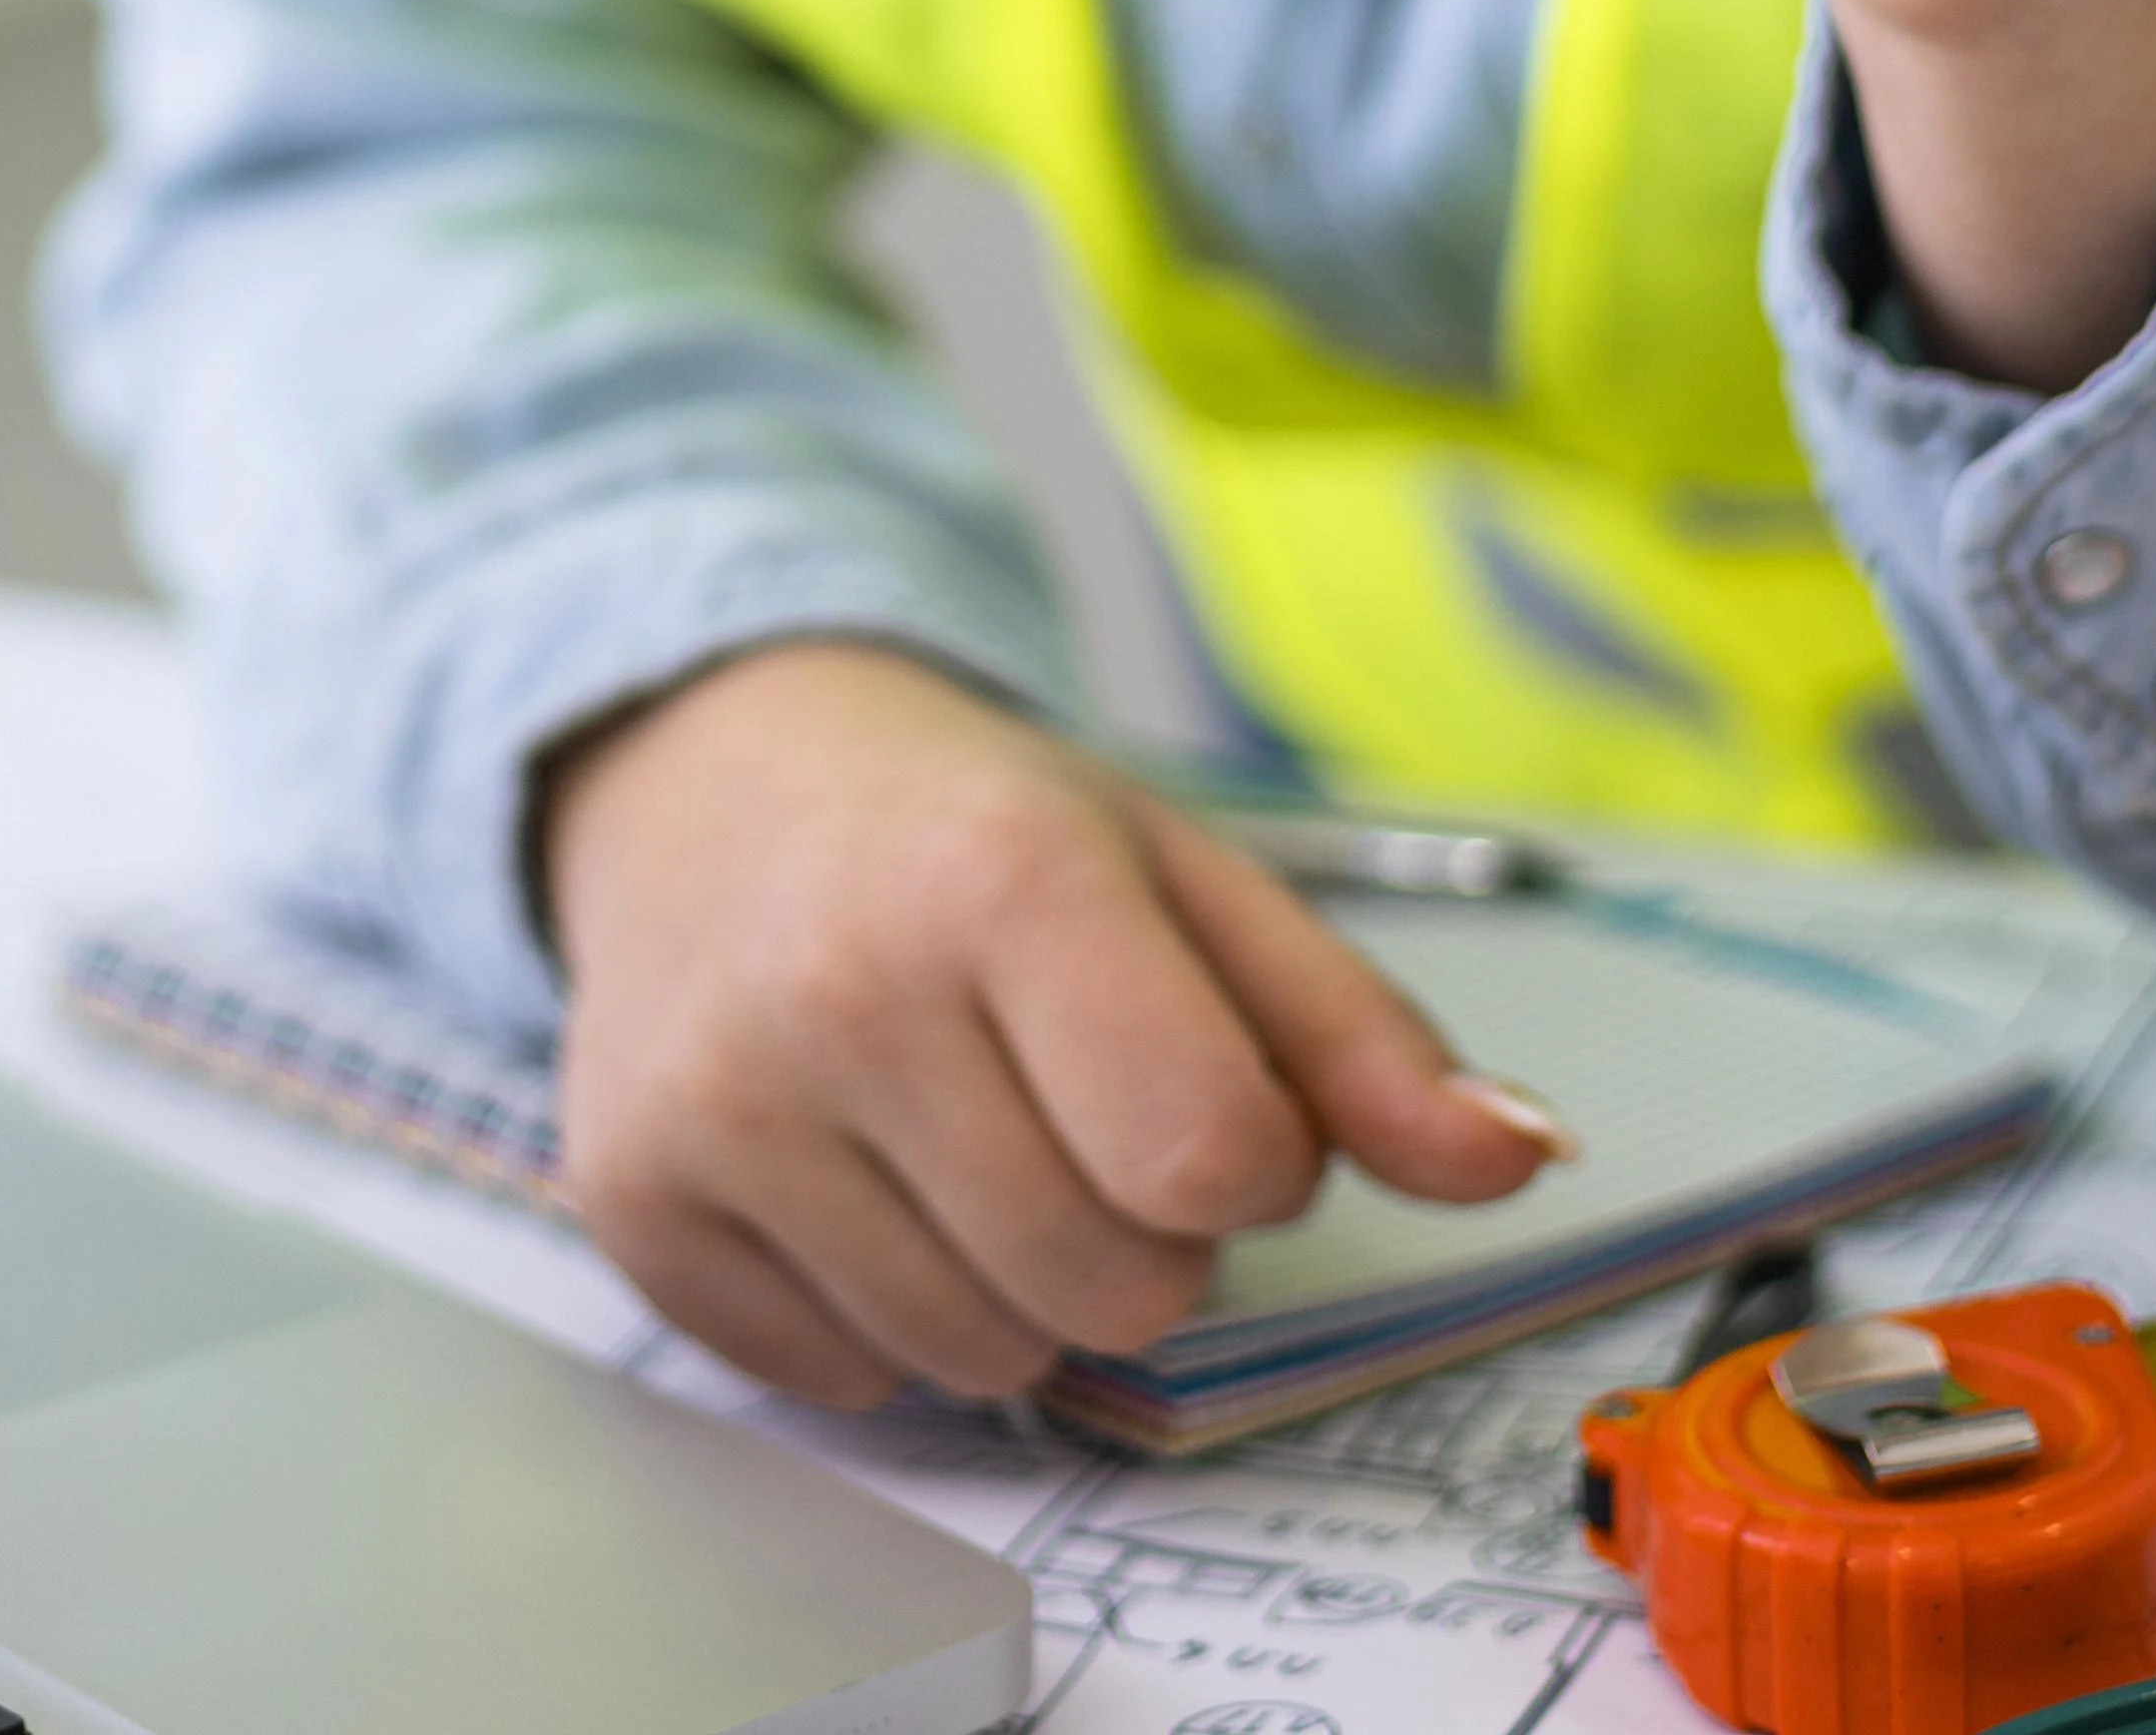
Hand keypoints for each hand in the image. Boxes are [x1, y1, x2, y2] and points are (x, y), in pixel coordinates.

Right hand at [540, 639, 1565, 1406]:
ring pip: (986, 1360)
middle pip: (1112, 1286)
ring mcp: (720, 1102)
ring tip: (967, 1126)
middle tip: (1071, 1095)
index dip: (1243, 1150)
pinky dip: (885, 1308)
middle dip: (1139, 1226)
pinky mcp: (635, 1199)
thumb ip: (1362, 1035)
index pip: (1209, 1159)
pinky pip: (847, 1381)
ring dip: (1019, 1279)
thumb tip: (1520, 1152)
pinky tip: (862, 1168)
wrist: (711, 774)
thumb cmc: (973, 829)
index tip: (1193, 1072)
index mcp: (1004, 875)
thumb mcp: (1189, 875)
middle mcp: (840, 989)